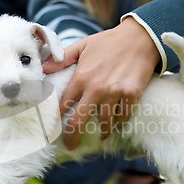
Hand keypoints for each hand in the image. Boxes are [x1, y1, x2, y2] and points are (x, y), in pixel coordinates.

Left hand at [43, 17, 160, 149]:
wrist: (140, 37)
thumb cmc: (109, 41)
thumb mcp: (83, 45)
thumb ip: (62, 58)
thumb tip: (43, 68)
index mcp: (82, 77)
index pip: (64, 104)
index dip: (57, 119)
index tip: (55, 128)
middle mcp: (96, 88)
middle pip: (79, 121)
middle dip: (72, 137)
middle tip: (70, 146)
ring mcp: (115, 93)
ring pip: (104, 123)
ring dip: (102, 132)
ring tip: (101, 136)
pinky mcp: (132, 95)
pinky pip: (123, 117)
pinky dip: (119, 123)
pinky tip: (117, 125)